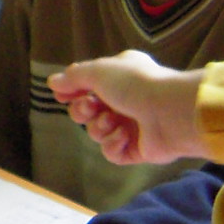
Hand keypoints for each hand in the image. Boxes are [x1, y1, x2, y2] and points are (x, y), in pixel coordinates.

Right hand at [47, 51, 206, 164]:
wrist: (170, 111)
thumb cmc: (136, 84)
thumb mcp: (98, 71)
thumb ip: (74, 77)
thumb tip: (53, 82)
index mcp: (120, 76)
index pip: (87, 85)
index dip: (72, 91)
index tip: (61, 95)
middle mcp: (126, 100)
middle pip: (87, 111)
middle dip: (83, 110)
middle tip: (91, 107)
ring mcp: (132, 125)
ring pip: (97, 132)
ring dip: (100, 127)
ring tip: (113, 121)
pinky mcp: (138, 149)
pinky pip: (113, 152)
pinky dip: (114, 145)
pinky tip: (124, 137)